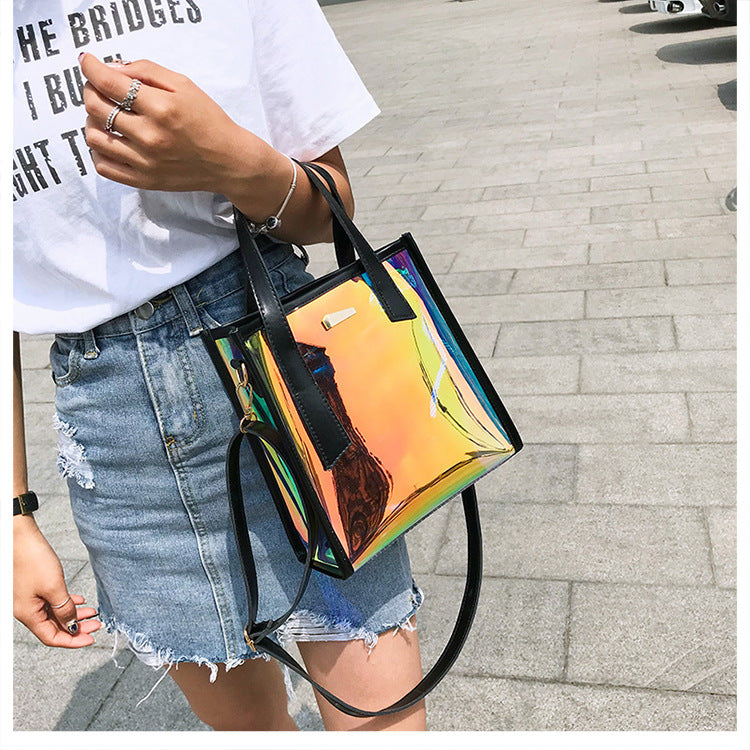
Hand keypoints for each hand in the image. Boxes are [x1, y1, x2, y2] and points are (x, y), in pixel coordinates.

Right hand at [13, 515, 100, 647]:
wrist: (17, 536)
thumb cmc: (32, 559)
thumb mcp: (54, 587)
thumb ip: (64, 609)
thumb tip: (72, 626)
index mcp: (27, 614)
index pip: (51, 637)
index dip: (72, 641)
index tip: (92, 638)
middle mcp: (26, 610)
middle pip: (54, 627)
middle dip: (76, 628)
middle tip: (97, 625)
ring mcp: (28, 598)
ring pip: (54, 614)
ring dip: (73, 614)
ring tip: (93, 613)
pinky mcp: (32, 587)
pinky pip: (50, 602)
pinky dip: (66, 603)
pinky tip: (79, 600)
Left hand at [80, 53, 262, 192]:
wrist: (229, 161)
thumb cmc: (208, 120)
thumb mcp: (184, 85)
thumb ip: (146, 70)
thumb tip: (111, 68)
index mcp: (161, 108)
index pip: (109, 83)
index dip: (90, 67)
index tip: (87, 61)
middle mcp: (150, 136)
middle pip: (96, 108)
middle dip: (90, 90)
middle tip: (98, 87)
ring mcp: (145, 162)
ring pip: (94, 137)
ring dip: (91, 120)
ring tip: (104, 115)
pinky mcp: (144, 181)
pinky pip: (103, 166)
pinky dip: (97, 150)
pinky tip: (109, 139)